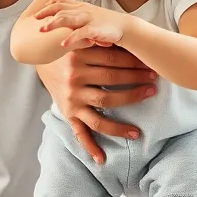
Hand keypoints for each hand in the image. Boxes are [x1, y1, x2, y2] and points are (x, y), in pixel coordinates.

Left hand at [35, 0, 125, 49]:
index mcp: (80, 6)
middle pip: (60, 8)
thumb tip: (61, 24)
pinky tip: (63, 44)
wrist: (125, 27)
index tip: (37, 13)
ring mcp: (88, 18)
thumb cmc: (105, 25)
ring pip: (67, 18)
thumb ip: (75, 18)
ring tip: (41, 30)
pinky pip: (81, 32)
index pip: (60, 1)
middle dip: (45, 13)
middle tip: (34, 20)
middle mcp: (83, 10)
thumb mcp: (88, 17)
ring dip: (53, 24)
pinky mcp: (95, 29)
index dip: (48, 6)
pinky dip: (71, 37)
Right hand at [37, 46, 156, 164]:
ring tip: (139, 130)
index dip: (134, 63)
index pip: (113, 60)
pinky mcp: (68, 114)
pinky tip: (103, 159)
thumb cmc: (72, 50)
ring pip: (102, 110)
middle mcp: (74, 79)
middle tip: (154, 86)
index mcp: (79, 57)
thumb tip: (125, 38)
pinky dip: (90, 147)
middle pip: (111, 83)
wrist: (42, 62)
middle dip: (136, 84)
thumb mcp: (82, 41)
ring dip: (122, 122)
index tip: (151, 67)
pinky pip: (80, 133)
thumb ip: (100, 41)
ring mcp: (71, 98)